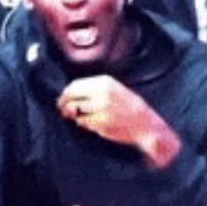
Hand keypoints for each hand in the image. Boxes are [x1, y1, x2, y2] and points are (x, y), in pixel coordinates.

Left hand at [57, 75, 180, 167]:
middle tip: (62, 109)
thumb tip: (68, 94)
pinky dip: (82, 123)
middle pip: (71, 96)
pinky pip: (82, 122)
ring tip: (76, 117)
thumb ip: (92, 90)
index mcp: (104, 82)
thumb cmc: (128, 107)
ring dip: (73, 115)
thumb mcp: (113, 89)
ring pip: (75, 110)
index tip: (62, 99)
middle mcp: (102, 93)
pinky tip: (89, 123)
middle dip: (64, 103)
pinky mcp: (101, 123)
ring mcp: (101, 108)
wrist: (144, 123)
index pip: (75, 84)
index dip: (65, 93)